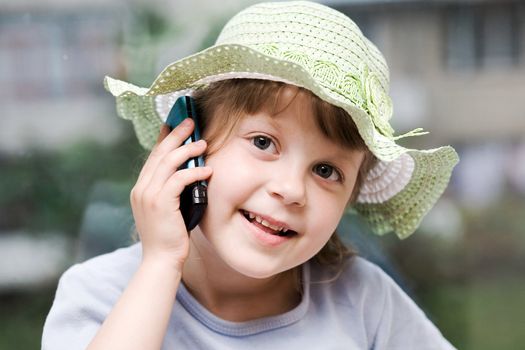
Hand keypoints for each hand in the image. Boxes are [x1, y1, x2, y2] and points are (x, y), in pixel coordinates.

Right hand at [130, 119, 211, 269]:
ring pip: (168, 162)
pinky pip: (179, 179)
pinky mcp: (160, 203)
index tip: (174, 124)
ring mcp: (148, 195)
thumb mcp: (168, 208)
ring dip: (188, 150)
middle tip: (191, 122)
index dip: (164, 138)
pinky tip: (207, 171)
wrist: (161, 260)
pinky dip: (195, 172)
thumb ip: (172, 190)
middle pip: (159, 153)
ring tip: (203, 144)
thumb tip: (189, 172)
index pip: (153, 156)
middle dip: (176, 135)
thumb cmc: (169, 236)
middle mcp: (141, 188)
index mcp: (141, 188)